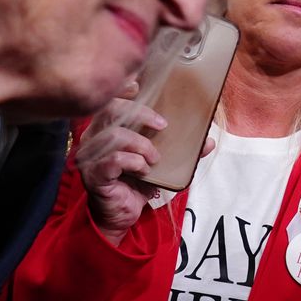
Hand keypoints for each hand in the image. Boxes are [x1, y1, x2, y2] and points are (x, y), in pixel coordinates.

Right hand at [73, 78, 211, 244]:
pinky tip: (143, 169)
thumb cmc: (137, 182)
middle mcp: (93, 137)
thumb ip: (182, 151)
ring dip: (142, 145)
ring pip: (114, 135)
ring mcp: (90, 156)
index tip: (140, 86)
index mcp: (106, 127)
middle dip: (141, 114)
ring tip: (155, 158)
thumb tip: (209, 141)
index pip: (109, 99)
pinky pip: (114, 160)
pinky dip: (134, 162)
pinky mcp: (94, 174)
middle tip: (163, 126)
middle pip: (110, 110)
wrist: (122, 214)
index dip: (122, 90)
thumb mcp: (162, 163)